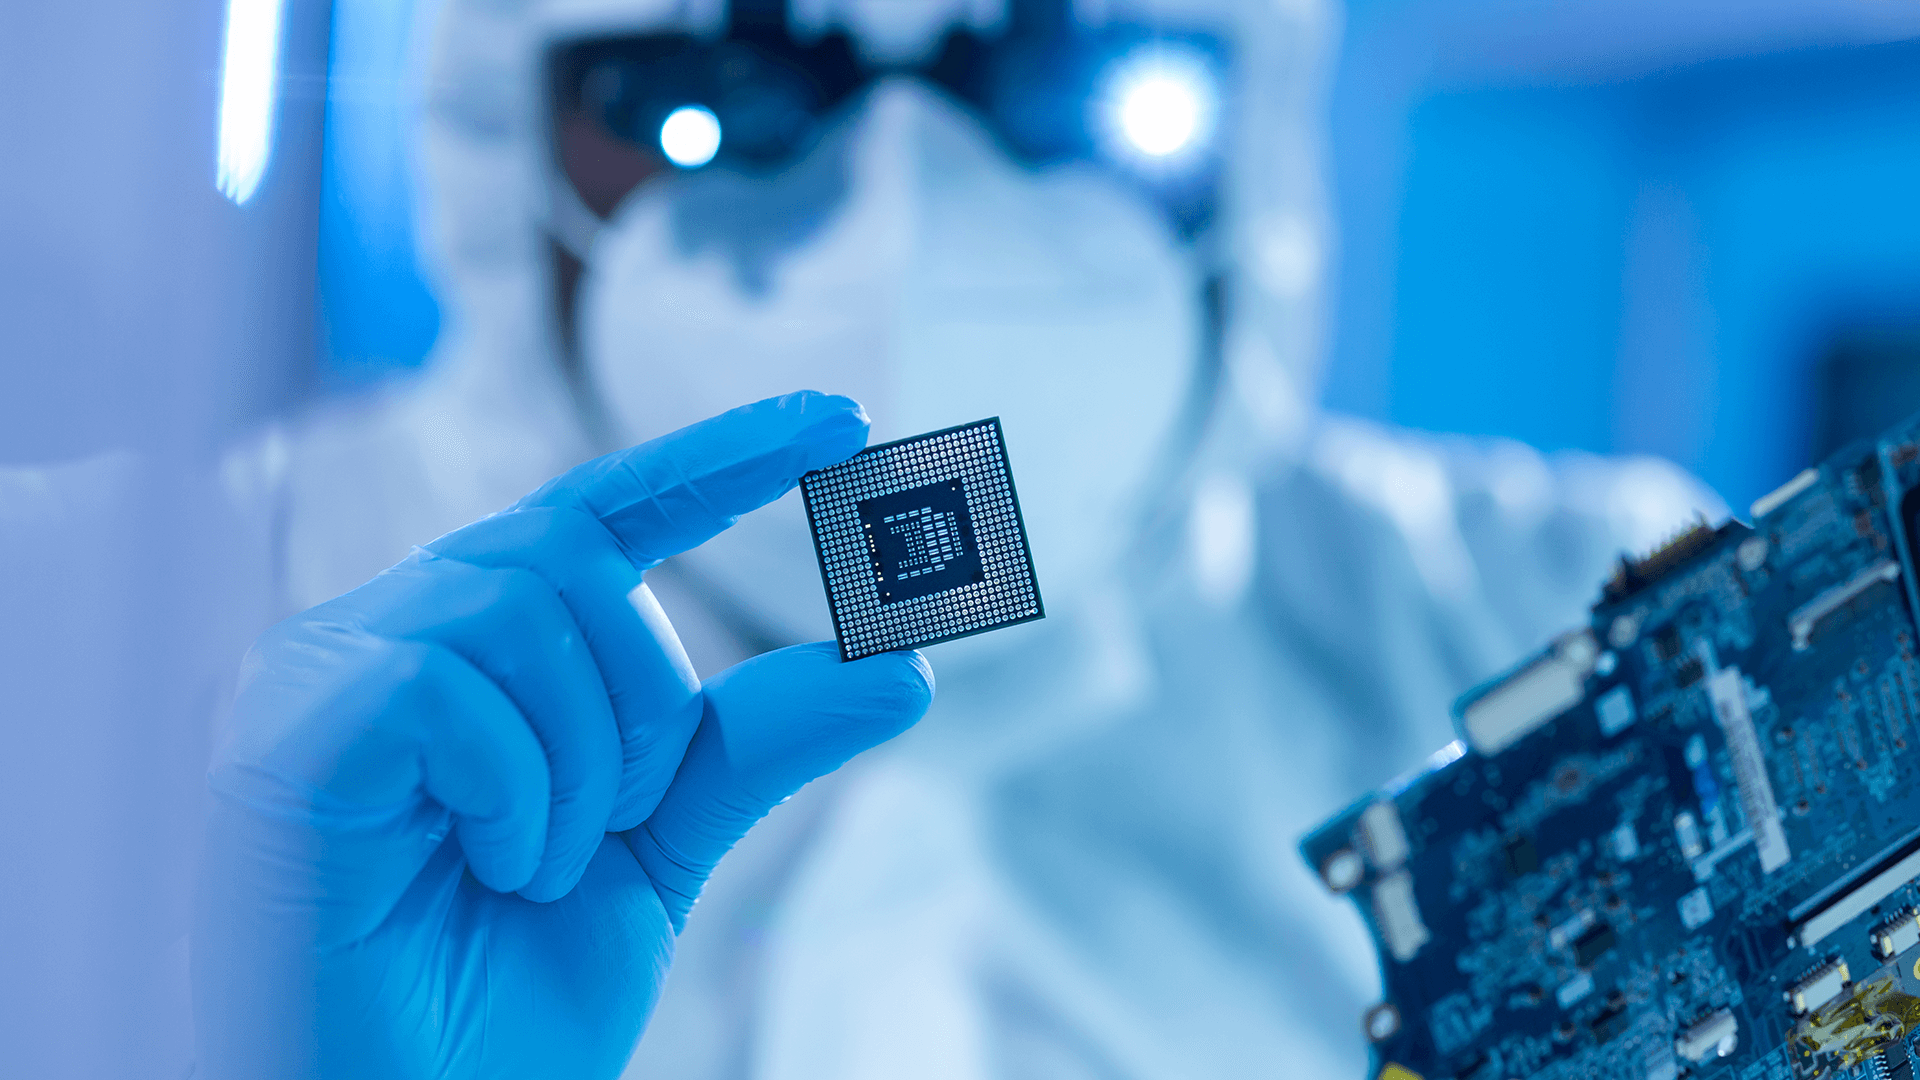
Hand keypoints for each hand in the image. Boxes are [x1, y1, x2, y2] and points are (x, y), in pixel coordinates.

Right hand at [193, 392, 933, 1078]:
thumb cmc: (500, 993)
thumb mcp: (660, 848)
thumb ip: (755, 745)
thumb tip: (905, 661)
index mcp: (478, 649)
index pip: (607, 510)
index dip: (725, 454)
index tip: (845, 415)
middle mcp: (392, 631)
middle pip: (574, 555)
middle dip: (644, 701)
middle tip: (609, 830)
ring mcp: (323, 671)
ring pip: (517, 608)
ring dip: (581, 764)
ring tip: (536, 867)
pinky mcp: (282, 729)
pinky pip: (443, 689)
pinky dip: (515, 790)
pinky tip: (494, 867)